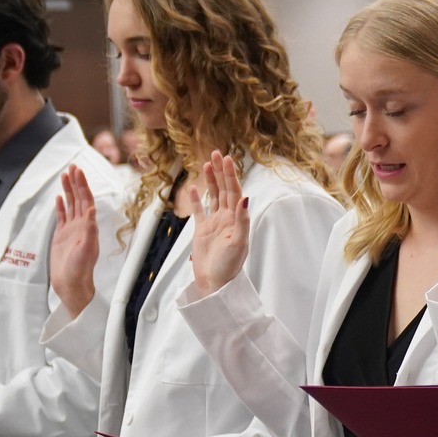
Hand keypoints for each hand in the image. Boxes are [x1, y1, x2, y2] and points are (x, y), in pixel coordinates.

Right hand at [50, 165, 99, 315]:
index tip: (78, 171)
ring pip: (70, 205)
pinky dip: (61, 205)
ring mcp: (71, 230)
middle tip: (72, 166)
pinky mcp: (61, 236)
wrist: (71, 284)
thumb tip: (93, 209)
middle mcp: (81, 226)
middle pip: (79, 199)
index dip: (82, 185)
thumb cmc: (80, 270)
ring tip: (65, 176)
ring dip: (68, 190)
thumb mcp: (86, 250)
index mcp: (88, 226)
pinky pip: (62, 216)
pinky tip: (59, 197)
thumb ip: (90, 230)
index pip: (86, 200)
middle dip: (76, 182)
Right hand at [189, 150, 250, 295]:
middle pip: (224, 190)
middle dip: (221, 172)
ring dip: (210, 181)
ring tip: (207, 164)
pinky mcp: (201, 232)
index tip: (228, 159)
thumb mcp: (238, 242)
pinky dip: (196, 199)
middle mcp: (226, 219)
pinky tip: (193, 187)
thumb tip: (244, 197)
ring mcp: (214, 224)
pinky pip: (199, 211)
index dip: (231, 175)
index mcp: (236, 219)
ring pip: (212, 197)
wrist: (216, 283)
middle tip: (217, 153)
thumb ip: (242, 219)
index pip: (234, 191)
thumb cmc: (229, 266)